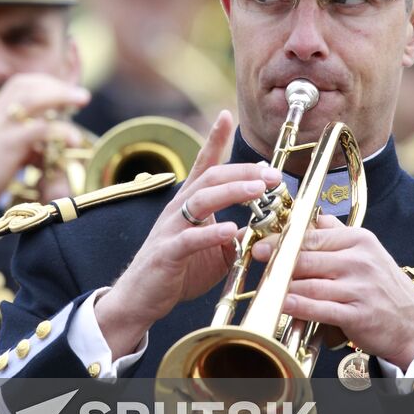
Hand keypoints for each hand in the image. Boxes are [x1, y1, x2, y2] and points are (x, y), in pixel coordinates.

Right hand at [0, 74, 89, 239]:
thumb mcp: (2, 150)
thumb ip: (23, 140)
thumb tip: (48, 142)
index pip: (19, 83)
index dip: (44, 83)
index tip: (63, 90)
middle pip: (28, 85)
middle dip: (57, 86)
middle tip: (80, 96)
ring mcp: (0, 127)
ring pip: (35, 99)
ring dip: (62, 96)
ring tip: (83, 100)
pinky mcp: (8, 144)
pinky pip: (40, 129)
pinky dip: (61, 130)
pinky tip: (74, 139)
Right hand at [95, 111, 281, 359]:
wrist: (141, 298)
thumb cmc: (179, 271)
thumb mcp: (213, 249)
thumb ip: (234, 232)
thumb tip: (263, 222)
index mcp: (189, 205)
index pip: (202, 165)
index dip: (214, 139)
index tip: (226, 115)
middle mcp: (177, 210)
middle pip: (210, 178)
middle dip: (242, 172)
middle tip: (272, 174)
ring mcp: (170, 229)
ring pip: (201, 200)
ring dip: (232, 192)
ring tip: (258, 190)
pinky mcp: (166, 253)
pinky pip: (189, 239)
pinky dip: (211, 233)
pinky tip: (230, 229)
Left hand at [252, 214, 413, 371]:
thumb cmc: (385, 288)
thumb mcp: (368, 252)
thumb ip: (338, 234)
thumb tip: (313, 216)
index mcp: (359, 240)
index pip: (314, 235)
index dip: (284, 237)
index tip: (263, 239)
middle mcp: (360, 261)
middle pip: (308, 256)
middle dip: (278, 256)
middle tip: (257, 255)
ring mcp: (360, 288)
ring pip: (311, 282)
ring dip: (283, 283)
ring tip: (264, 281)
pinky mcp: (359, 315)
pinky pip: (321, 308)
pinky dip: (299, 306)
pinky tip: (282, 303)